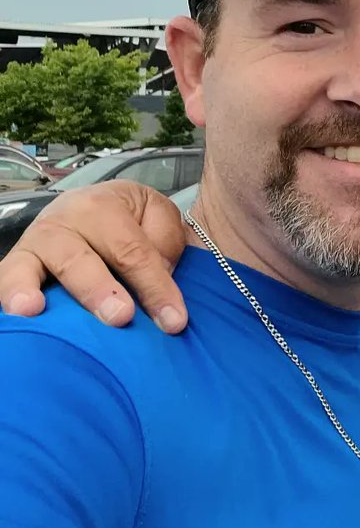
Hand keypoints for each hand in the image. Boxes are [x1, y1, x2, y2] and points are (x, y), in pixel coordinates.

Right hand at [0, 181, 189, 332]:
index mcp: (103, 205)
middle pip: (81, 259)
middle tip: (120, 317)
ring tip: (34, 309)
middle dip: (100, 290)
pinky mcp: (15, 265)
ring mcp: (34, 244)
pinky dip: (7, 293)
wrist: (93, 208)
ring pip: (31, 265)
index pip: (133, 251)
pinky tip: (16, 313)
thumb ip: (164, 242)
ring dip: (32, 289)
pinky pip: (4, 278)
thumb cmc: (131, 221)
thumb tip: (157, 280)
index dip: (156, 288)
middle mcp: (63, 221)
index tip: (174, 321)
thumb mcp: (157, 216)